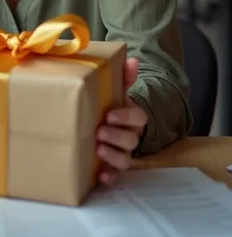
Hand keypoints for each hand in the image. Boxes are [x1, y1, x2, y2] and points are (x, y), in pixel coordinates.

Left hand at [96, 57, 147, 185]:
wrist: (105, 123)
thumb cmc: (110, 105)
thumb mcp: (116, 90)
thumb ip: (123, 77)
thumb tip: (132, 60)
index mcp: (132, 117)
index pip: (138, 117)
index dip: (125, 117)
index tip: (109, 114)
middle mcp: (130, 137)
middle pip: (131, 140)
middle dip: (117, 136)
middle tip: (100, 131)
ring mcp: (122, 153)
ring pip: (125, 160)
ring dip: (113, 156)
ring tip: (98, 149)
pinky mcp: (112, 168)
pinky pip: (115, 177)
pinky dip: (110, 177)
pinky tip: (100, 176)